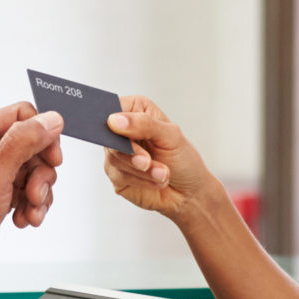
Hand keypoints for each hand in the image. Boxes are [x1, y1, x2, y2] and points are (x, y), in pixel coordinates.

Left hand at [0, 102, 64, 280]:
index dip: (42, 135)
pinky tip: (23, 217)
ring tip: (30, 209)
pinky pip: (29, 188)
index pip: (22, 115)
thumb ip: (23, 142)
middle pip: (32, 144)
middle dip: (41, 172)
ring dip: (38, 192)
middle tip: (36, 192)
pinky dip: (32, 204)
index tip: (51, 158)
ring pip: (34, 169)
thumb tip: (50, 119)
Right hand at [102, 96, 223, 226]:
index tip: (118, 127)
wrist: (189, 192)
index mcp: (136, 112)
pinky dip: (142, 180)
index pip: (114, 107)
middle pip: (109, 135)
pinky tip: (157, 180)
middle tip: (146, 161)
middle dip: (130, 151)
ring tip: (163, 173)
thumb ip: (144, 124)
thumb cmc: (183, 159)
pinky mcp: (117, 176)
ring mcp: (118, 155)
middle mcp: (123, 132)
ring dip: (142, 169)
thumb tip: (115, 121)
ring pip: (115, 158)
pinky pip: (121, 176)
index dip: (113, 118)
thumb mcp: (171, 136)